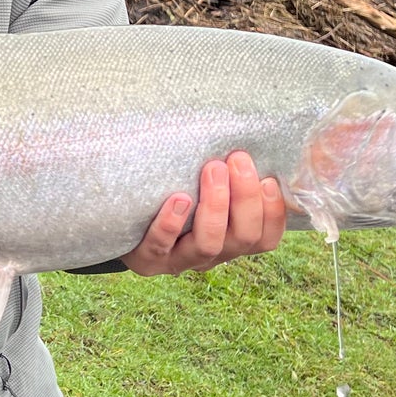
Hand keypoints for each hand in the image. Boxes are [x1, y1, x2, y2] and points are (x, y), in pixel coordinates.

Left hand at [122, 150, 286, 275]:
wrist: (122, 223)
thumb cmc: (172, 193)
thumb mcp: (203, 187)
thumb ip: (227, 174)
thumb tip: (249, 135)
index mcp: (231, 240)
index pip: (265, 238)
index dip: (273, 212)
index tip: (268, 179)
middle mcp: (212, 255)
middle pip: (243, 238)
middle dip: (245, 198)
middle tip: (236, 160)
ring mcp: (179, 260)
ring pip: (208, 245)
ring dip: (215, 206)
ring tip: (212, 169)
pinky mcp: (147, 260)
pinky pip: (161, 246)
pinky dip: (170, 223)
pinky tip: (178, 199)